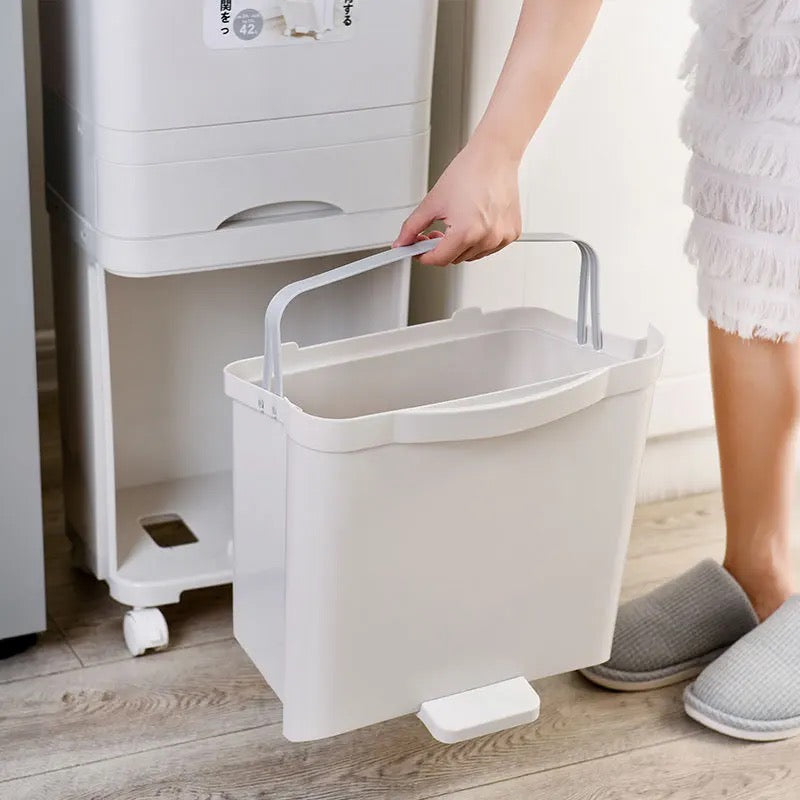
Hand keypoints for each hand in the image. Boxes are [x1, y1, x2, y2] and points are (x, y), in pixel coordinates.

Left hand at [393, 142, 522, 266]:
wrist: (494, 156)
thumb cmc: (469, 172)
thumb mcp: (432, 202)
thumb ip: (412, 227)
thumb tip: (402, 242)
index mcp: (465, 232)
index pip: (439, 259)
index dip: (424, 255)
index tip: (419, 250)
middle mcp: (486, 238)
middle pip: (455, 259)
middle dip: (442, 248)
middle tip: (437, 231)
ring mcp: (501, 237)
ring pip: (471, 256)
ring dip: (461, 246)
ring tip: (458, 222)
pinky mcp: (511, 233)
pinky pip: (489, 248)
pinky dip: (479, 240)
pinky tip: (475, 221)